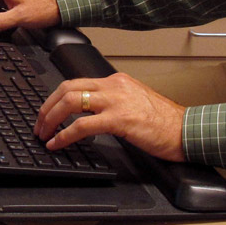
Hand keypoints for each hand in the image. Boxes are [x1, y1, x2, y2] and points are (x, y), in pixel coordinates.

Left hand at [36, 72, 186, 162]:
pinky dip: (64, 135)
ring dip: (50, 120)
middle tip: (39, 125)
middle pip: (67, 89)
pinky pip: (82, 125)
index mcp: (117, 81)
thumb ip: (113, 103)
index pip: (76, 82)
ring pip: (70, 102)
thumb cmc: (165, 122)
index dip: (55, 98)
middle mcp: (114, 86)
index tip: (46, 112)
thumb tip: (89, 114)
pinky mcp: (120, 119)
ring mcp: (116, 101)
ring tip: (43, 134)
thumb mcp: (136, 103)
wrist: (187, 130)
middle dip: (46, 107)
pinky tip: (57, 143)